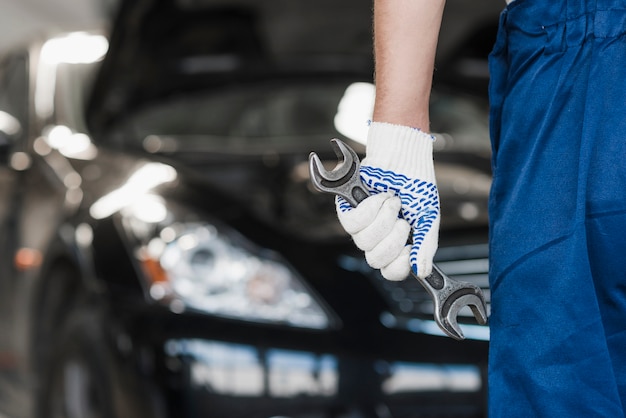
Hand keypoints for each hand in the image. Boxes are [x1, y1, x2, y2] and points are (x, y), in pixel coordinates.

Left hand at [336, 122, 439, 279]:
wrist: (404, 158)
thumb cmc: (416, 186)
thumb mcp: (429, 218)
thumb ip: (426, 246)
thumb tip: (422, 272)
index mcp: (398, 244)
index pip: (390, 271)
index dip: (398, 266)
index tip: (409, 250)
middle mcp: (378, 239)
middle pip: (375, 260)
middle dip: (393, 238)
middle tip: (403, 218)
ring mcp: (362, 226)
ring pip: (364, 242)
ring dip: (383, 219)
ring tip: (392, 201)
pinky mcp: (348, 211)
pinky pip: (351, 224)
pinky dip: (368, 209)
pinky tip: (378, 197)